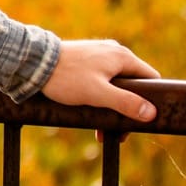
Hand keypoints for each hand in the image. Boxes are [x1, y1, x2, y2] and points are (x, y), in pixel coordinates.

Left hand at [41, 39, 161, 122]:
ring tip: (102, 131)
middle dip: (128, 109)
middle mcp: (114, 52)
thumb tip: (151, 113)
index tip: (143, 121)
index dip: (151, 100)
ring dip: (112, 107)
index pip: (151, 78)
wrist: (33, 62)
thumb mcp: (98, 94)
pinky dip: (100, 98)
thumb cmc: (66, 77)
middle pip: (133, 84)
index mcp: (123, 57)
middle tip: (118, 133)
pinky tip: (91, 115)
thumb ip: (125, 102)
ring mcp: (99, 54)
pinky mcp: (86, 60)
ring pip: (116, 85)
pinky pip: (101, 81)